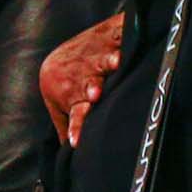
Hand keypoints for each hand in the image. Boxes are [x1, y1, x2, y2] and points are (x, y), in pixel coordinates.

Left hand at [39, 12, 123, 145]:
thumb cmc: (65, 88)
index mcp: (68, 93)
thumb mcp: (61, 109)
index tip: (76, 140)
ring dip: (107, 60)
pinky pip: (116, 36)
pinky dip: (124, 37)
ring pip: (101, 57)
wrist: (63, 54)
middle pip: (87, 81)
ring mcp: (93, 53)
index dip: (77, 125)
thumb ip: (66, 127)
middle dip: (91, 86)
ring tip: (116, 61)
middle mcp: (80, 73)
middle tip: (94, 94)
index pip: (74, 112)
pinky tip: (130, 36)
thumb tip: (70, 156)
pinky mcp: (106, 36)